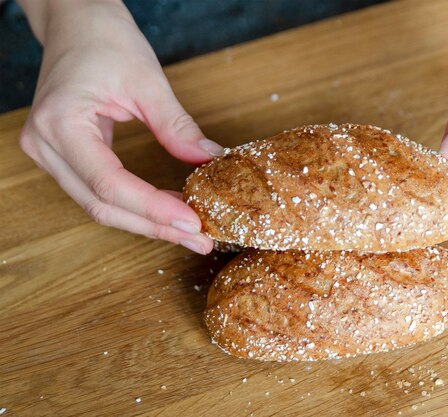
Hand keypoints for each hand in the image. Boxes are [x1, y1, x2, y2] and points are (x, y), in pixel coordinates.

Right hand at [18, 0, 220, 253]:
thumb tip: (210, 160)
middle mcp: (46, 146)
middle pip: (103, 204)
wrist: (75, 22)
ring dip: (146, 222)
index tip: (193, 222)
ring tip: (189, 232)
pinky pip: (99, 192)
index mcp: (60, 124)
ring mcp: (50, 154)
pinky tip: (165, 212)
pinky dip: (134, 206)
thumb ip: (176, 126)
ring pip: (99, 205)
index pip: (109, 183)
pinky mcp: (64, 157)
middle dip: (154, 226)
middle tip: (199, 239)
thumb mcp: (147, 81)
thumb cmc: (104, 40)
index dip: (152, 208)